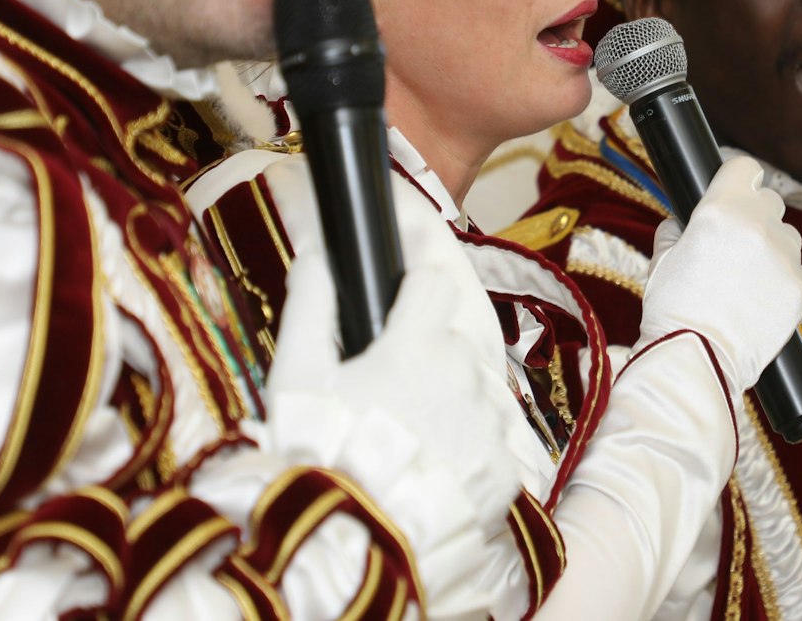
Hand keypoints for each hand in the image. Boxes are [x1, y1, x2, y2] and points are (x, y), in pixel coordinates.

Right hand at [266, 237, 522, 552]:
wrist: (353, 544)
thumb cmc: (320, 454)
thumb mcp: (297, 377)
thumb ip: (310, 308)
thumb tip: (317, 256)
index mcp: (415, 346)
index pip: (434, 283)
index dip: (412, 291)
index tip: (395, 310)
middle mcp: (462, 376)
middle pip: (450, 344)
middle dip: (423, 359)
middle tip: (384, 399)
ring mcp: (488, 425)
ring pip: (474, 394)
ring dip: (448, 407)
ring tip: (407, 445)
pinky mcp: (504, 473)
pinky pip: (490, 446)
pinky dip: (467, 454)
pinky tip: (432, 473)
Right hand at [635, 156, 801, 389]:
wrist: (700, 360)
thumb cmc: (673, 310)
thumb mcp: (661, 259)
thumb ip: (677, 230)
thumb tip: (685, 222)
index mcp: (721, 210)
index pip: (744, 167)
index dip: (735, 179)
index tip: (730, 191)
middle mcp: (759, 225)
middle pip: (768, 200)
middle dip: (753, 216)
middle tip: (733, 246)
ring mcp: (785, 256)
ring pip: (786, 236)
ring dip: (770, 248)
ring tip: (746, 281)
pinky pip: (796, 271)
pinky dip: (782, 281)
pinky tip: (759, 302)